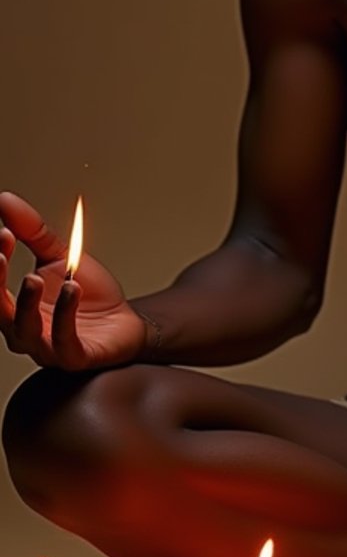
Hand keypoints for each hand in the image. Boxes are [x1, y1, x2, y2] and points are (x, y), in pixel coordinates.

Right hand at [0, 191, 146, 369]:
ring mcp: (48, 347)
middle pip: (0, 313)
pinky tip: (72, 290)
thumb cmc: (87, 295)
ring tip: (34, 276)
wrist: (124, 322)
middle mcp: (24, 331)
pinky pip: (64, 342)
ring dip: (27, 303)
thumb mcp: (59, 256)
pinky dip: (65, 316)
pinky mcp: (75, 357)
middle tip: (1, 255)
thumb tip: (4, 199)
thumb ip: (32, 232)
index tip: (4, 234)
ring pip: (26, 331)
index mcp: (15, 308)